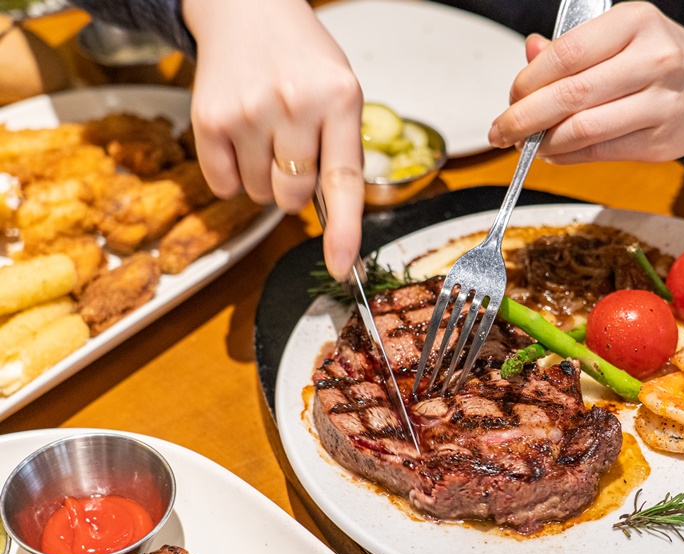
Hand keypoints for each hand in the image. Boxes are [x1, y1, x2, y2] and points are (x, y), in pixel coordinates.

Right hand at [183, 0, 363, 279]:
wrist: (247, 10)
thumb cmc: (301, 58)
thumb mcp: (341, 91)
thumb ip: (342, 151)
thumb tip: (335, 222)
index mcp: (339, 99)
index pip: (343, 181)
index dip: (343, 231)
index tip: (341, 266)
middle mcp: (294, 104)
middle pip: (293, 196)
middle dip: (295, 187)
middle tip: (292, 146)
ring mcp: (247, 112)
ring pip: (258, 195)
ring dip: (263, 179)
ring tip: (266, 131)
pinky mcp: (208, 120)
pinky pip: (223, 186)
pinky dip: (232, 175)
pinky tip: (241, 137)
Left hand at [487, 2, 683, 163]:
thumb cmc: (657, 57)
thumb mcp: (619, 35)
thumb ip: (572, 48)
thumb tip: (529, 53)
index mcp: (636, 22)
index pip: (567, 54)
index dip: (529, 80)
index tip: (511, 96)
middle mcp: (654, 60)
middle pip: (571, 95)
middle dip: (525, 118)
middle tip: (501, 131)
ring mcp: (660, 104)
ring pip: (584, 130)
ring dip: (543, 142)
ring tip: (526, 143)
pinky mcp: (659, 143)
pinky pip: (599, 154)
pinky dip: (566, 156)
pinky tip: (552, 151)